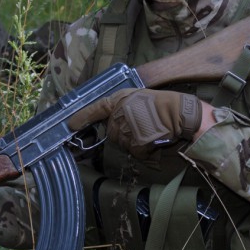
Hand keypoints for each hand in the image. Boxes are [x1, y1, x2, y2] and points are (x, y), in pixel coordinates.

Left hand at [67, 89, 202, 158]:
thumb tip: (111, 118)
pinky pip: (136, 152)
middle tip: (141, 127)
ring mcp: (126, 130)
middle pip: (111, 132)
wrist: (178, 112)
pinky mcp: (135, 143)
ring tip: (150, 131)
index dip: (82, 117)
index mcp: (118, 100)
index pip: (95, 109)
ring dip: (135, 142)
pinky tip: (154, 140)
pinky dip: (145, 150)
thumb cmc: (161, 104)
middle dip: (123, 133)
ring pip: (123, 143)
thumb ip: (121, 106)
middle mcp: (118, 115)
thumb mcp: (137, 97)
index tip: (70, 124)